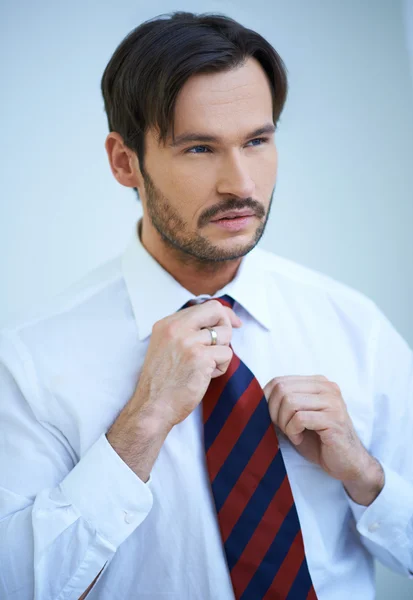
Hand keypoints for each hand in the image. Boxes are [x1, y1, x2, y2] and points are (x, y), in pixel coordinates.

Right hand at [130, 300, 241, 430]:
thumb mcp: (166, 346)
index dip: (222, 314)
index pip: (204, 306)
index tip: (232, 323)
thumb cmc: (162, 382)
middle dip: (226, 325)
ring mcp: (188, 341)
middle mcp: (176, 328)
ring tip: (206, 366)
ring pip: (225, 334)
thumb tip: (217, 320)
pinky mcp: (200, 357)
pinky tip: (205, 376)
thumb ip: (186, 331)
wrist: (153, 406)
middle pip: (216, 310)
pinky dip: (221, 367)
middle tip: (222, 344)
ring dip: (221, 352)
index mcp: (167, 324)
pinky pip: (227, 354)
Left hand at [264, 375, 383, 504]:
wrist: (347, 463)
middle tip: (282, 428)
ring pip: (289, 402)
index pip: (279, 381)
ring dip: (284, 423)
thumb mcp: (297, 417)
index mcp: (317, 382)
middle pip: (282, 389)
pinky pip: (299, 418)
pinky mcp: (333, 419)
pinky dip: (293, 432)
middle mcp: (327, 387)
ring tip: (293, 434)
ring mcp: (332, 401)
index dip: (267, 400)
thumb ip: (283, 403)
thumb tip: (255, 400)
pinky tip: (300, 439)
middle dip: (274, 412)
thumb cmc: (319, 440)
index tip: (271, 418)